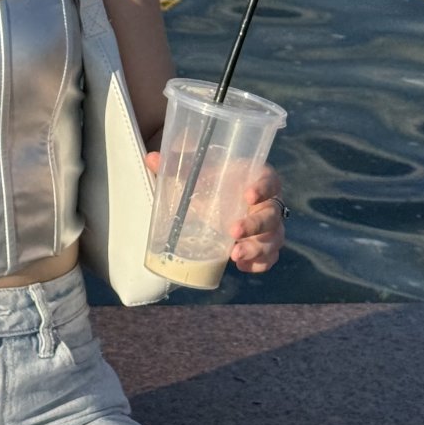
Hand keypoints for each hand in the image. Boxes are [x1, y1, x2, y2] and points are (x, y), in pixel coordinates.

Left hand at [144, 153, 286, 273]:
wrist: (223, 196)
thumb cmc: (216, 179)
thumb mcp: (200, 172)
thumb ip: (178, 166)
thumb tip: (150, 158)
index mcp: (259, 178)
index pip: (269, 180)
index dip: (262, 188)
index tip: (248, 195)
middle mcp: (269, 202)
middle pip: (271, 214)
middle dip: (255, 224)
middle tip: (233, 231)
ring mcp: (271, 226)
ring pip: (274, 239)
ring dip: (257, 249)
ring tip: (234, 255)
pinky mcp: (266, 245)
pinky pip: (270, 257)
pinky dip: (259, 263)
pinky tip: (241, 266)